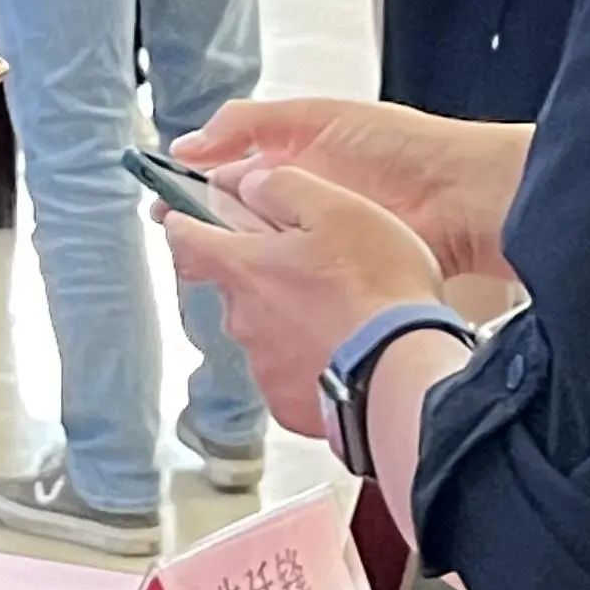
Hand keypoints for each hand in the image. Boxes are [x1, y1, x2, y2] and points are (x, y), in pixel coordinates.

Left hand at [161, 165, 446, 435]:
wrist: (407, 373)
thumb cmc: (378, 289)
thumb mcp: (337, 209)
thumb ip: (283, 188)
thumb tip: (248, 184)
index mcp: (244, 268)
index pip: (185, 239)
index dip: (183, 223)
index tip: (182, 218)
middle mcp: (242, 319)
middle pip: (236, 287)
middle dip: (263, 276)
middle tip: (314, 271)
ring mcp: (263, 367)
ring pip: (264, 332)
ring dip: (290, 322)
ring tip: (342, 317)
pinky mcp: (288, 404)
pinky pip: (289, 376)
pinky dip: (309, 364)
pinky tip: (346, 355)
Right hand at [173, 97, 529, 285]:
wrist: (459, 198)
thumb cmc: (398, 147)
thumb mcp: (315, 116)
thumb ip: (249, 124)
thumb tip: (189, 144)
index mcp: (291, 163)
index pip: (227, 180)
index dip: (193, 193)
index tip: (165, 206)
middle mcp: (301, 206)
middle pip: (238, 226)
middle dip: (211, 236)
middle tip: (186, 247)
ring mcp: (320, 246)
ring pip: (263, 262)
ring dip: (242, 267)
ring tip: (220, 272)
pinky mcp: (341, 280)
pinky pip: (297, 290)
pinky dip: (277, 293)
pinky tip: (260, 294)